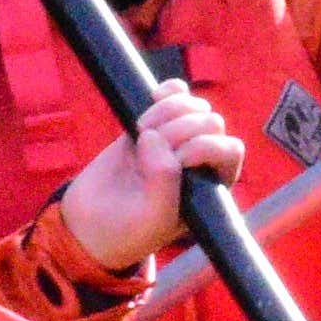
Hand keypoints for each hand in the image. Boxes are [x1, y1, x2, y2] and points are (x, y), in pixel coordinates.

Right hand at [66, 80, 244, 271]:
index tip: (176, 162)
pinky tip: (151, 100)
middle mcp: (202, 161)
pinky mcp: (156, 123)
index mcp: (212, 185)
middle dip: (179, 129)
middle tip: (147, 148)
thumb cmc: (128, 229)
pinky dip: (168, 91)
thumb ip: (164, 180)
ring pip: (194, 105)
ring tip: (141, 130)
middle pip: (211, 122)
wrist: (89, 222)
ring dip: (168, 111)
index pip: (230, 149)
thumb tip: (154, 136)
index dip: (203, 147)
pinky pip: (177, 92)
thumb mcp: (153, 217)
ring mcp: (179, 139)